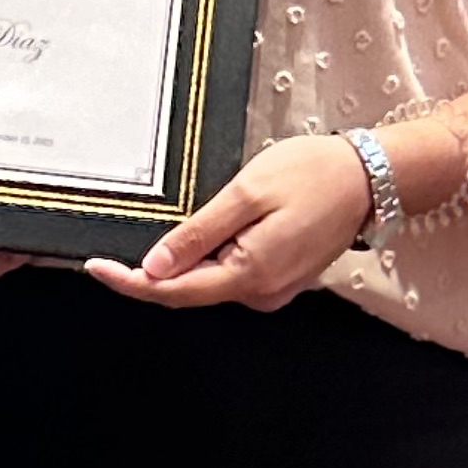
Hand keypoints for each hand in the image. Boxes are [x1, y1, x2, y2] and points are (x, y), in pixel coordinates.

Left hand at [83, 134, 368, 311]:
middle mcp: (262, 292)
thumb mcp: (246, 195)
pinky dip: (213, 256)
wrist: (372, 176)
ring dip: (188, 259)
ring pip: (211, 280)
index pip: (173, 291)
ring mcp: (274, 288)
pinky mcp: (281, 277)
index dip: (130, 282)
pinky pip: (234, 272)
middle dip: (154, 270)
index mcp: (250, 274)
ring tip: (192, 219)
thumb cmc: (314, 175)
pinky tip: (216, 228)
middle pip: (189, 290)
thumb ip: (198, 233)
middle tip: (119, 244)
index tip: (95, 267)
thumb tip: (155, 266)